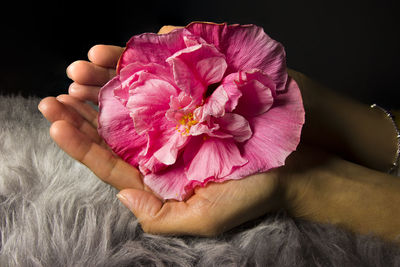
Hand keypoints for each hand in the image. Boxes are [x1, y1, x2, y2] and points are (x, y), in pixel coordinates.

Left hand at [38, 25, 284, 235]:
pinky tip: (129, 53)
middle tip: (64, 89)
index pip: (111, 157)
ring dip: (110, 76)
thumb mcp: (206, 218)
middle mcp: (167, 139)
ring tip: (87, 64)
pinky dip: (150, 58)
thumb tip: (121, 194)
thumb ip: (161, 216)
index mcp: (161, 170)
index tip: (56, 122)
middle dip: (86, 105)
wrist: (298, 165)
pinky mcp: (205, 90)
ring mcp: (185, 112)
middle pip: (117, 121)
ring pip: (139, 91)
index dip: (81, 140)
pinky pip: (172, 71)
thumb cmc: (255, 193)